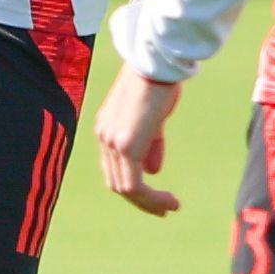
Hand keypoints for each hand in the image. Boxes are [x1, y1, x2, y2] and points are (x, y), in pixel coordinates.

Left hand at [96, 69, 187, 217]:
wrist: (158, 63)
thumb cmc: (160, 82)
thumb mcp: (154, 118)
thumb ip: (150, 144)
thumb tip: (153, 171)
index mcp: (107, 127)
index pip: (114, 168)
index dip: (134, 187)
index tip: (157, 197)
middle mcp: (104, 136)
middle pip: (116, 182)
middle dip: (141, 200)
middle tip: (164, 210)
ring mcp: (112, 141)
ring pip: (125, 188)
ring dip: (148, 203)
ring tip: (170, 207)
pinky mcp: (127, 145)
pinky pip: (135, 185)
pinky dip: (152, 198)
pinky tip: (169, 201)